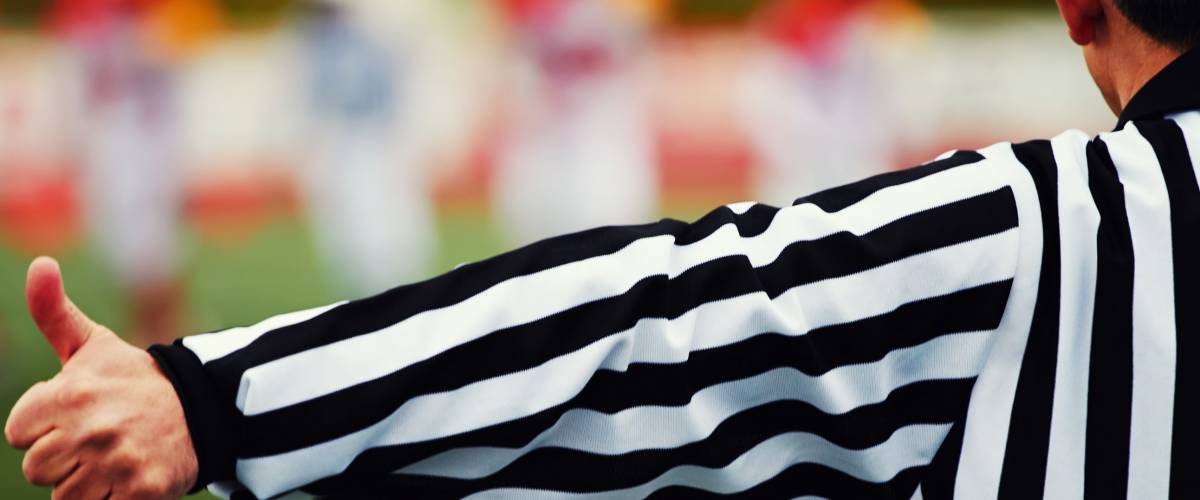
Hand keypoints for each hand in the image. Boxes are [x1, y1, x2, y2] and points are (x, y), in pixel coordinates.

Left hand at [4, 257, 197, 498]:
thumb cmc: (135, 380)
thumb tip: (39, 264)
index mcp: (70, 393)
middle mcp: (90, 429)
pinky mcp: (140, 491)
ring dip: (87, 482)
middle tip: (100, 438)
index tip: (77, 415)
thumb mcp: (93, 345)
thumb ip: (53, 311)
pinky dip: (112, 499)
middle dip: (64, 458)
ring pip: (65, 496)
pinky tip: (129, 476)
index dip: (44, 427)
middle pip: (37, 469)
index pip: (18, 434)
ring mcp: (116, 462)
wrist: (204, 410)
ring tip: (115, 457)